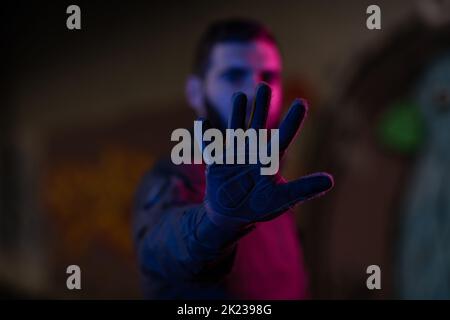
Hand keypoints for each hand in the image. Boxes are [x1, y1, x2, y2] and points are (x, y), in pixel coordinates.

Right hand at [197, 83, 333, 228]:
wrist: (232, 215)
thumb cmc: (258, 206)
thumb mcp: (282, 198)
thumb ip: (303, 189)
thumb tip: (330, 181)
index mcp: (269, 158)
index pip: (283, 137)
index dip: (292, 121)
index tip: (302, 102)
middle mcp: (252, 151)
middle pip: (258, 125)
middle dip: (261, 106)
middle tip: (265, 86)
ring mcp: (233, 155)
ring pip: (236, 128)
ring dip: (237, 113)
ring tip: (239, 95)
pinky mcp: (216, 163)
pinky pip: (209, 147)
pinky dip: (205, 135)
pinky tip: (202, 121)